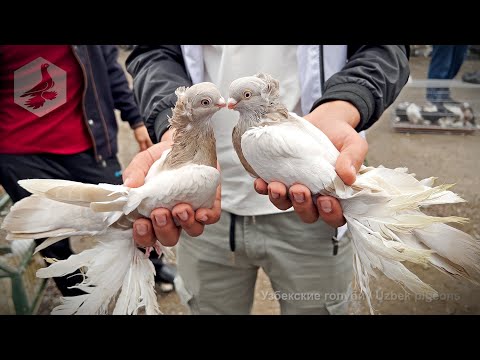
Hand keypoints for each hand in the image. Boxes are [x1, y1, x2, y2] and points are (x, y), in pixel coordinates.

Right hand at [123, 128, 220, 247]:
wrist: (181, 142)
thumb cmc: (159, 159)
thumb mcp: (143, 163)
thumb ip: (134, 174)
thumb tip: (129, 186)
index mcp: (151, 214)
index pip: (146, 236)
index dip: (143, 236)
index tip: (141, 223)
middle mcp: (173, 218)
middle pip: (169, 237)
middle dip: (164, 230)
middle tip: (160, 213)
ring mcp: (192, 211)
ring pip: (193, 230)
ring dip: (186, 224)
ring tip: (180, 209)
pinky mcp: (209, 202)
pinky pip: (212, 217)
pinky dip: (207, 217)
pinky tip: (201, 212)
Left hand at [255, 100, 367, 227]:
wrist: (324, 120)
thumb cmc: (341, 136)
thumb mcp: (353, 144)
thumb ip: (354, 159)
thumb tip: (348, 177)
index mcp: (336, 195)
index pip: (335, 216)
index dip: (330, 215)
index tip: (326, 200)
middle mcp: (314, 196)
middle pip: (307, 214)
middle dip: (302, 206)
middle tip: (299, 190)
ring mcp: (294, 188)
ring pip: (285, 204)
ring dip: (279, 200)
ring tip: (277, 187)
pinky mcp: (278, 176)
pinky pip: (267, 189)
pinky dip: (262, 188)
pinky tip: (260, 182)